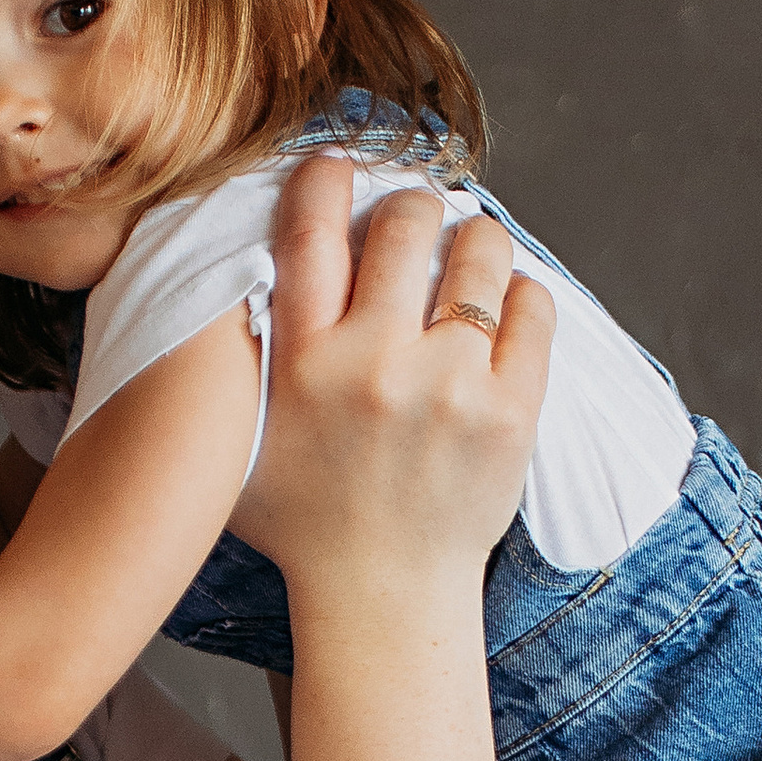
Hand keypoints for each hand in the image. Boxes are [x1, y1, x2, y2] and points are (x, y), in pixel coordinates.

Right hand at [232, 159, 550, 594]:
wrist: (381, 596)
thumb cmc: (307, 522)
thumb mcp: (243, 440)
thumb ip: (238, 361)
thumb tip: (229, 277)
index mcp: (303, 363)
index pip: (311, 232)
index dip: (326, 178)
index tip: (340, 164)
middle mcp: (374, 364)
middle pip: (405, 223)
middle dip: (413, 209)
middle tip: (416, 225)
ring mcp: (449, 386)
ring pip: (479, 253)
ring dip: (475, 241)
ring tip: (468, 258)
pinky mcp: (510, 411)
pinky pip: (533, 309)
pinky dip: (521, 295)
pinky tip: (503, 308)